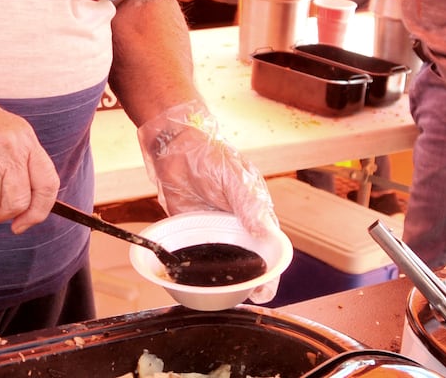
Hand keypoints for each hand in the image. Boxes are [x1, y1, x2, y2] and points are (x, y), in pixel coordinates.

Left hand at [138, 99, 281, 302]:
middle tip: (245, 299)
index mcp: (255, 213)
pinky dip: (195, 271)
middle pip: (249, 261)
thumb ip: (249, 204)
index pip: (270, 248)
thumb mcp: (234, 178)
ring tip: (221, 298)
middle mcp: (237, 225)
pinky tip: (192, 283)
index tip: (265, 291)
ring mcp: (214, 230)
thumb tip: (266, 232)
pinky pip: (195, 256)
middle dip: (249, 283)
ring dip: (223, 281)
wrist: (175, 145)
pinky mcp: (191, 231)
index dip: (271, 273)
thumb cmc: (210, 155)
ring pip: (223, 263)